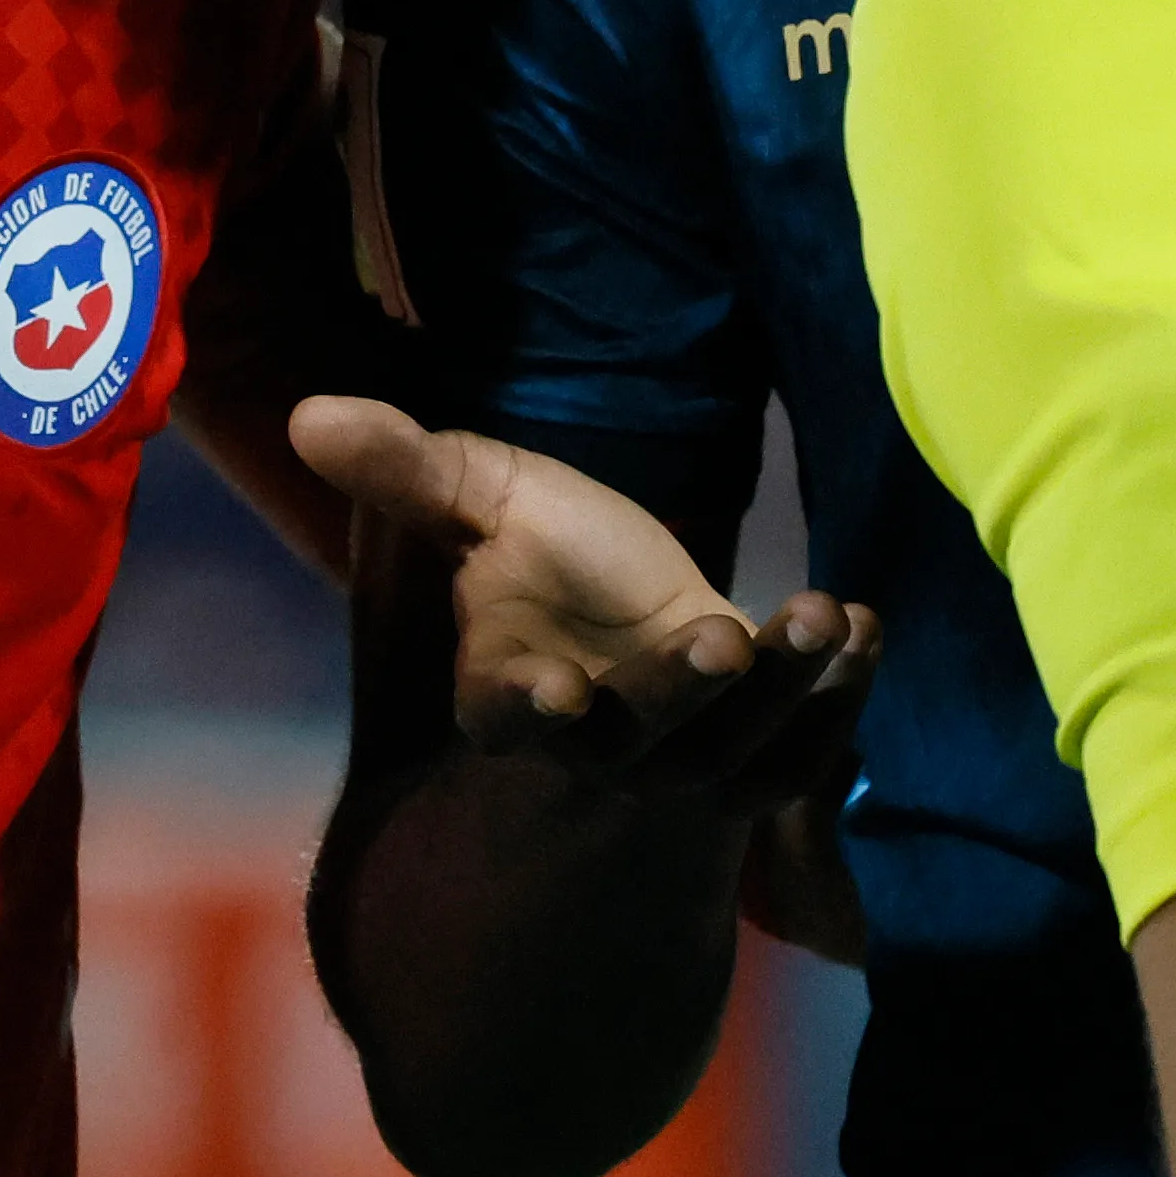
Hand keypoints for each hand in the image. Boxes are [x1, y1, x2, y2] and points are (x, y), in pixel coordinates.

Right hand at [293, 395, 877, 805]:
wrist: (619, 606)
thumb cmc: (537, 551)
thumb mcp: (478, 494)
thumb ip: (404, 468)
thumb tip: (307, 412)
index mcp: (507, 695)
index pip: (510, 720)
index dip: (532, 709)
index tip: (559, 692)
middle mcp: (597, 748)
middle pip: (641, 740)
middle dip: (681, 695)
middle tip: (719, 642)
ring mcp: (683, 765)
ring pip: (735, 751)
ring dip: (782, 689)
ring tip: (821, 617)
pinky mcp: (757, 756)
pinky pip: (804, 750)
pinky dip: (840, 700)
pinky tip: (868, 633)